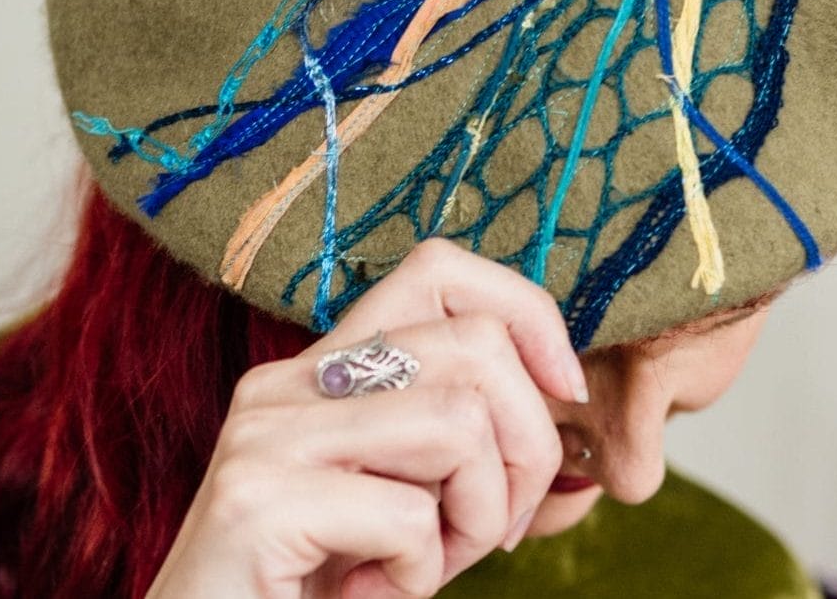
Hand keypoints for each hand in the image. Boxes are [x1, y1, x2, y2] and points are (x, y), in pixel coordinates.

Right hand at [145, 237, 588, 598]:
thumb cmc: (310, 592)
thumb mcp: (404, 510)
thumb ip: (466, 458)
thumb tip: (579, 421)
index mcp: (319, 371)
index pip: (438, 270)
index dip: (528, 316)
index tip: (562, 395)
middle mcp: (285, 383)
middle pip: (474, 346)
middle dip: (524, 450)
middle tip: (481, 531)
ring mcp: (266, 436)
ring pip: (458, 424)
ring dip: (472, 518)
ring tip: (417, 567)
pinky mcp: (258, 502)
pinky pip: (407, 517)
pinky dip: (416, 576)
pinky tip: (365, 594)